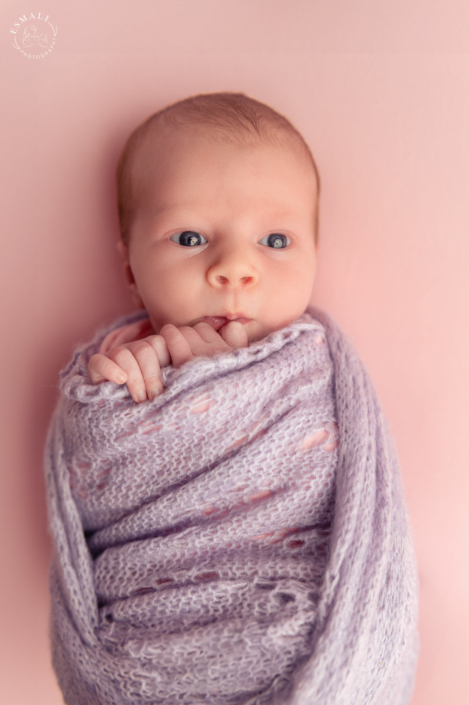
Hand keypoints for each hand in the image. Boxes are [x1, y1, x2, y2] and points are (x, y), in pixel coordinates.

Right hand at [87, 320, 247, 402]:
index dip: (174, 360)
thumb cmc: (176, 413)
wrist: (135, 438)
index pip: (169, 341)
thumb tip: (237, 326)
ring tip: (141, 400)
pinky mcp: (98, 372)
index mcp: (167, 353)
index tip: (180, 389)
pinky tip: (120, 382)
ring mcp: (120, 361)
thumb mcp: (203, 387)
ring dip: (135, 377)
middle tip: (157, 399)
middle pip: (147, 347)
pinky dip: (109, 369)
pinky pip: (99, 362)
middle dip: (152, 376)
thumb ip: (223, 356)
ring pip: (125, 352)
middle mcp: (144, 353)